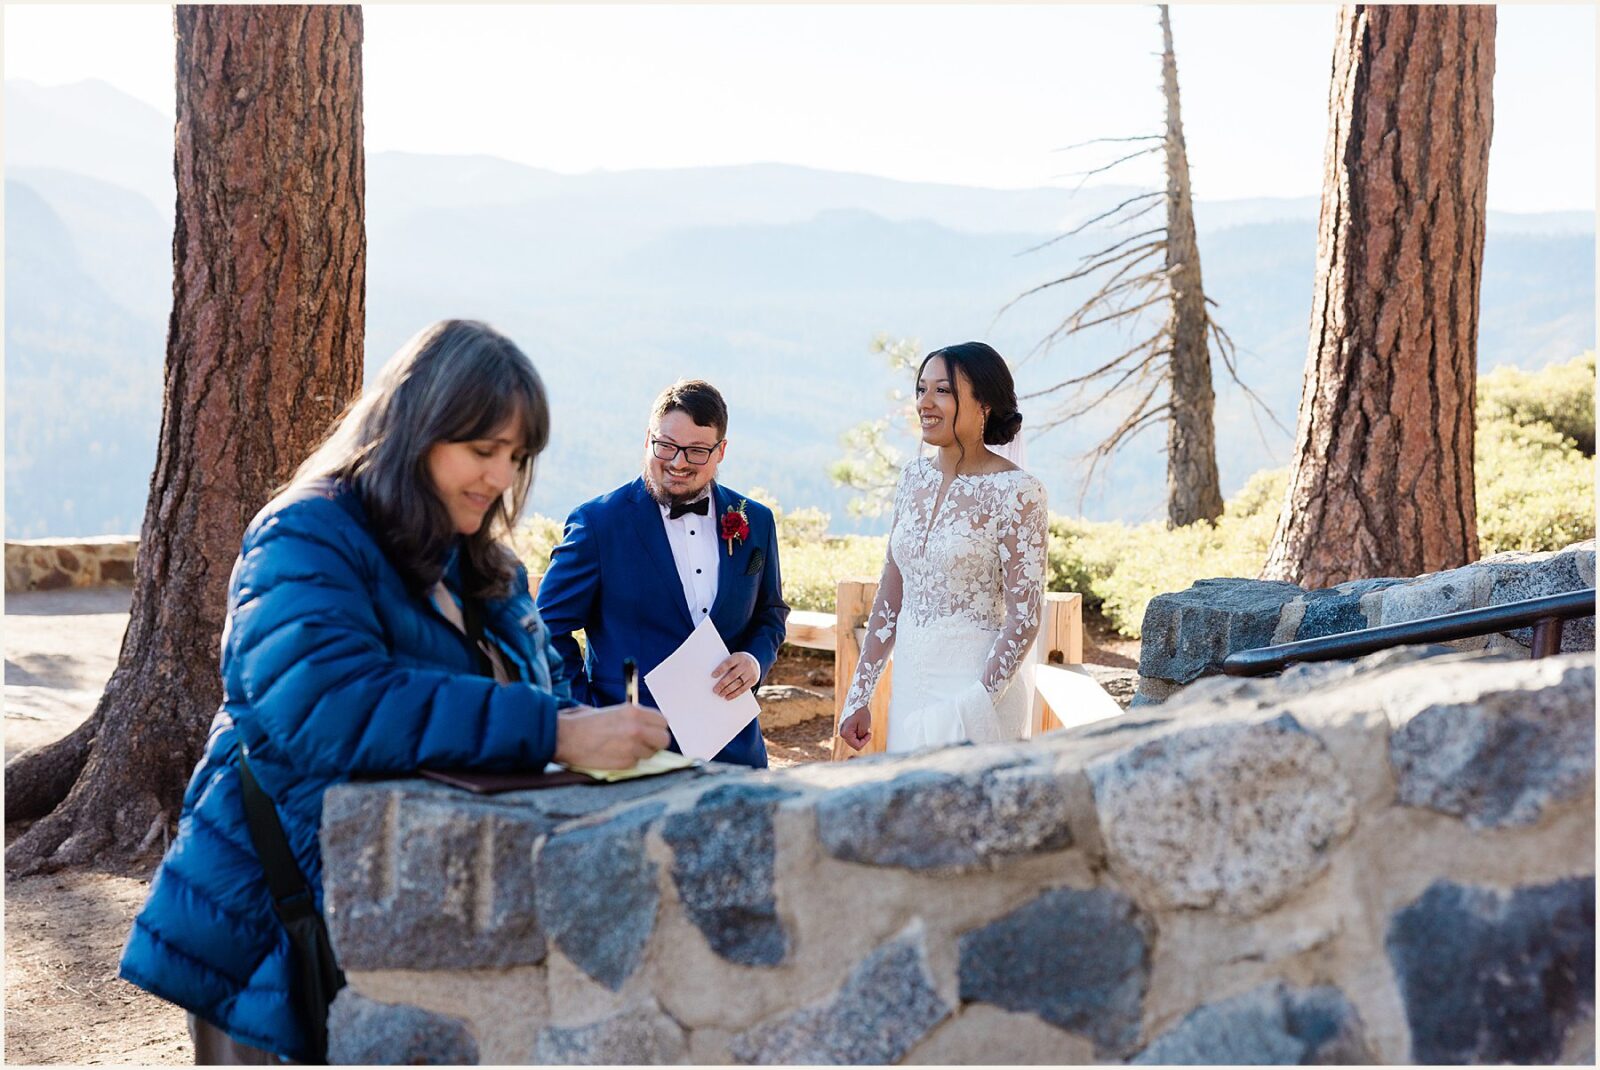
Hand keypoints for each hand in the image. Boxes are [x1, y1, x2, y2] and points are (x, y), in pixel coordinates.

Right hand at [554, 703, 670, 769]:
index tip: (650, 731)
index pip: (663, 722)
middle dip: (656, 743)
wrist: (564, 737)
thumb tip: (648, 726)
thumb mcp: (613, 711)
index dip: (656, 728)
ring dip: (640, 754)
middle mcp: (636, 728)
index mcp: (634, 712)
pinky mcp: (623, 763)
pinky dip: (627, 762)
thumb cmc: (584, 722)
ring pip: (650, 754)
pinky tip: (613, 756)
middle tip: (644, 744)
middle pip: (664, 740)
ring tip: (622, 749)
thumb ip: (633, 718)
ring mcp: (631, 747)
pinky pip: (635, 765)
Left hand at [710, 652, 760, 700]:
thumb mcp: (733, 658)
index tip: (713, 676)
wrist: (753, 661)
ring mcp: (750, 673)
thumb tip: (714, 678)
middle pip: (732, 675)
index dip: (720, 670)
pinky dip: (734, 694)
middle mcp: (745, 664)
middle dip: (723, 684)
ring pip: (738, 683)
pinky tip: (728, 697)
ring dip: (728, 690)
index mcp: (738, 657)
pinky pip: (743, 689)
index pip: (728, 663)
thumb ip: (726, 666)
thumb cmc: (738, 661)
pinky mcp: (753, 680)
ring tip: (720, 694)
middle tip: (715, 690)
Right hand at [837, 707, 870, 750]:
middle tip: (867, 730)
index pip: (857, 746)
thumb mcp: (864, 726)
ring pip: (853, 739)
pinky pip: (852, 734)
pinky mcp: (845, 727)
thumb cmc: (861, 712)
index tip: (869, 733)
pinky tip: (860, 725)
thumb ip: (861, 736)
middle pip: (854, 744)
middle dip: (862, 739)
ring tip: (864, 726)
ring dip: (860, 735)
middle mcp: (842, 733)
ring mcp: (842, 730)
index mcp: (846, 734)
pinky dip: (857, 732)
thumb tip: (858, 740)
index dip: (865, 741)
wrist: (857, 701)